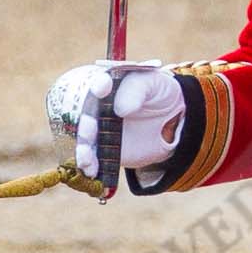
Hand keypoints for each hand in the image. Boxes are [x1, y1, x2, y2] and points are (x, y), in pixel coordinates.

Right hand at [45, 63, 183, 179]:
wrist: (169, 120)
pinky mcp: (103, 147)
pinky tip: (90, 170)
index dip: (98, 85)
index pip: (98, 82)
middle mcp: (98, 104)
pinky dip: (88, 164)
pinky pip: (92, 156)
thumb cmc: (158, 93)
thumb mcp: (153, 84)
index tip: (101, 88)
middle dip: (85, 122)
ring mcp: (99, 127)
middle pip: (84, 113)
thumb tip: (120, 109)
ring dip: (82, 148)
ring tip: (86, 160)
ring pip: (84, 137)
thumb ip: (137, 90)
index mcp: (108, 82)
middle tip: (90, 130)